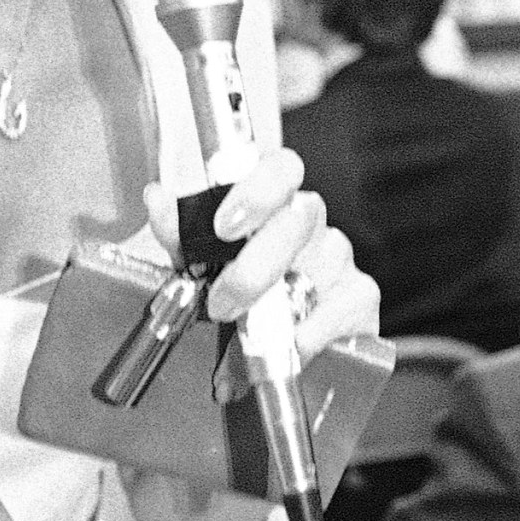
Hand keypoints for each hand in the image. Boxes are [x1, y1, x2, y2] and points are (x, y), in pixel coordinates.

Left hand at [143, 147, 380, 366]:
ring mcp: (340, 258)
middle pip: (298, 221)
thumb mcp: (197, 266)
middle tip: (222, 303)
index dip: (257, 192)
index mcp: (271, 203)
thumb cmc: (234, 294)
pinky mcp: (361, 298)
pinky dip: (306, 337)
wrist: (266, 352)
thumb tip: (158, 197)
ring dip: (277, 310)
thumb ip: (180, 234)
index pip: (281, 168)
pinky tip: (286, 348)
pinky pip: (338, 312)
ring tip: (247, 338)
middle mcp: (310, 222)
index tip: (225, 227)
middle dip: (255, 267)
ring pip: (319, 269)